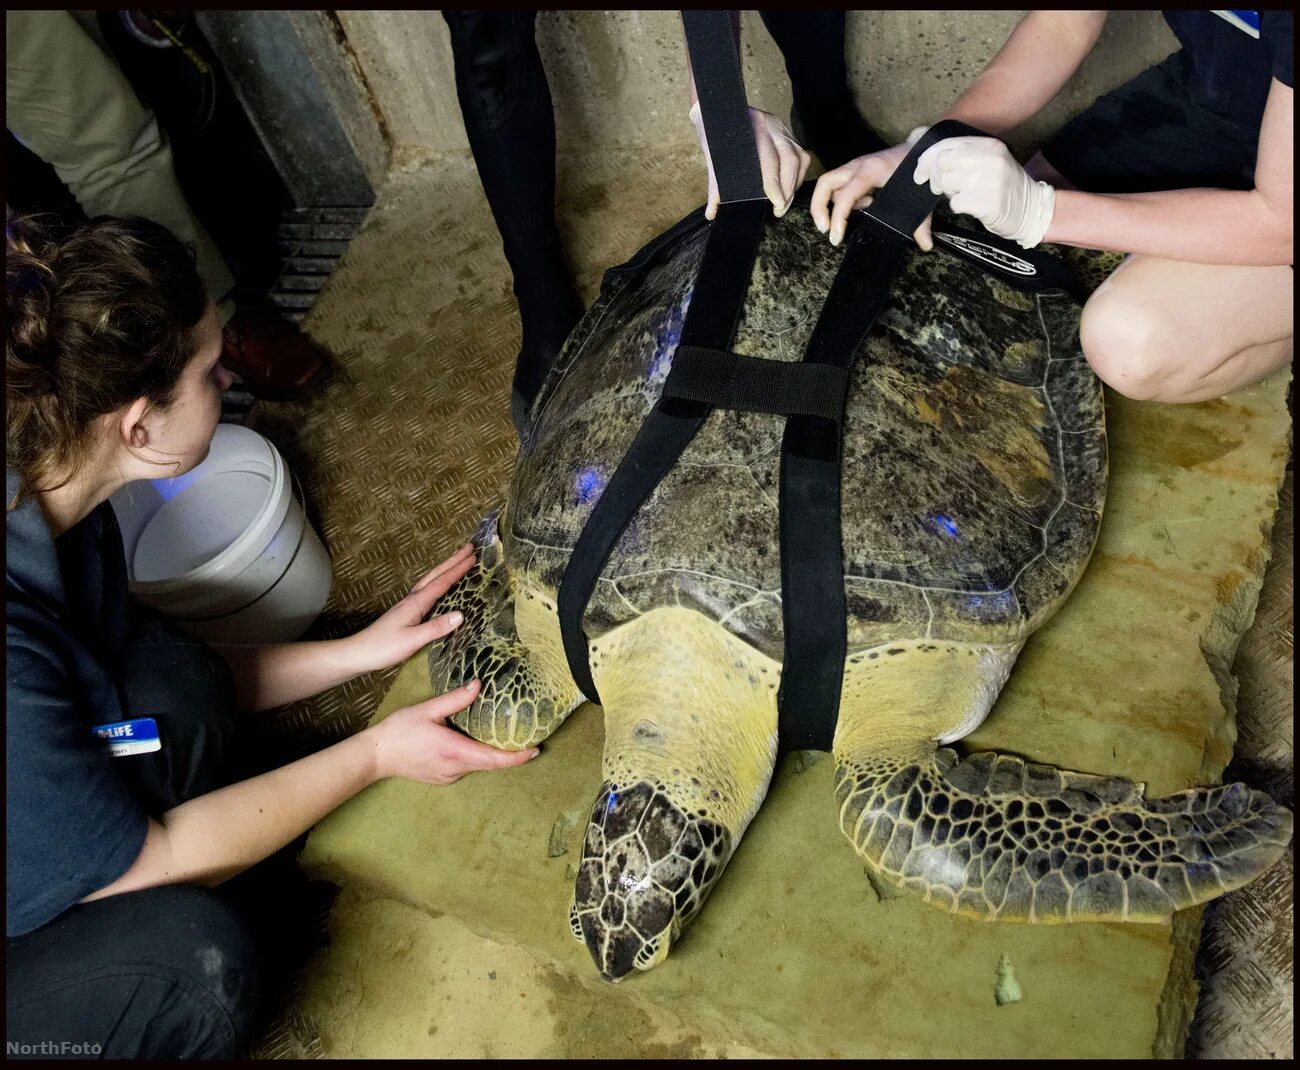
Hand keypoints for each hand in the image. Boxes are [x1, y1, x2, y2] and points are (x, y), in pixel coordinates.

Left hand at [344, 545, 476, 674]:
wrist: (360, 652)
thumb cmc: (384, 647)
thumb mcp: (413, 640)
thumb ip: (436, 627)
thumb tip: (461, 615)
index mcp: (416, 602)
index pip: (441, 582)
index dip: (458, 569)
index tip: (473, 557)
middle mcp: (412, 598)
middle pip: (435, 574)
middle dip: (453, 561)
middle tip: (469, 548)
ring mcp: (408, 603)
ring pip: (430, 579)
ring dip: (445, 568)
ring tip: (458, 560)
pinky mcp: (406, 610)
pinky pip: (427, 589)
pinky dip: (438, 580)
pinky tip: (440, 584)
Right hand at [369, 681, 539, 784]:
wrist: (376, 755)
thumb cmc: (400, 731)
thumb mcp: (428, 709)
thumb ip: (455, 700)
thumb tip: (478, 686)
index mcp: (455, 751)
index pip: (494, 759)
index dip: (517, 757)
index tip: (535, 749)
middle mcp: (455, 768)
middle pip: (491, 764)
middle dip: (511, 755)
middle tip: (529, 740)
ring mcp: (449, 776)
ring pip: (479, 767)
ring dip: (492, 755)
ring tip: (505, 738)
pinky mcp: (442, 778)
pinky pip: (466, 768)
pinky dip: (477, 757)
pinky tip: (476, 743)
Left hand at [691, 102, 810, 220]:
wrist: (719, 108)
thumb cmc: (715, 132)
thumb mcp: (712, 155)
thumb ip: (715, 185)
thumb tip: (711, 213)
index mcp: (752, 127)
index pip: (768, 157)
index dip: (774, 183)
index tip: (776, 202)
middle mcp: (771, 125)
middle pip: (789, 158)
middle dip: (788, 188)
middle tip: (780, 209)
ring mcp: (782, 128)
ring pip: (799, 157)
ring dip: (794, 183)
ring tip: (784, 202)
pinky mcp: (788, 134)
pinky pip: (801, 156)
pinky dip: (797, 175)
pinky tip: (789, 189)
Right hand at [811, 141, 935, 249]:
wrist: (923, 146)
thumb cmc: (918, 167)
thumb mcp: (920, 196)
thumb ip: (920, 223)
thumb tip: (925, 245)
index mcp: (871, 170)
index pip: (845, 196)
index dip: (838, 218)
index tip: (837, 236)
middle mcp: (858, 166)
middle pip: (825, 184)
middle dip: (819, 208)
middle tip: (825, 229)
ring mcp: (856, 166)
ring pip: (830, 184)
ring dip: (829, 205)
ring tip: (841, 224)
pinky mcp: (857, 169)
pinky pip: (841, 185)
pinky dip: (843, 200)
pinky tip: (861, 209)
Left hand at [912, 135, 1055, 248]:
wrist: (1032, 210)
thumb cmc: (1005, 188)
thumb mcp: (990, 161)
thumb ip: (965, 155)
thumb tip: (930, 159)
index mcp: (989, 145)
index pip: (947, 144)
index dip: (927, 159)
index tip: (920, 172)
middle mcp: (991, 158)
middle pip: (943, 163)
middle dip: (937, 177)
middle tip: (943, 188)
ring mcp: (990, 180)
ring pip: (948, 183)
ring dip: (949, 193)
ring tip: (964, 195)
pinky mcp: (988, 202)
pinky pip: (956, 203)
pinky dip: (958, 206)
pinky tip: (971, 206)